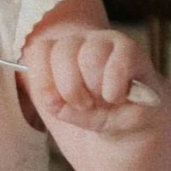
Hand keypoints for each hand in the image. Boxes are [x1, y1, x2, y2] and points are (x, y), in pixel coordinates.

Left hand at [21, 27, 159, 136]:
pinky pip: (117, 65)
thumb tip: (51, 99)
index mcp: (58, 52)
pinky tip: (117, 98)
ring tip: (103, 102)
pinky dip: (113, 90)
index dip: (42, 79)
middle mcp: (81, 41)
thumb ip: (55, 105)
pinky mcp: (131, 51)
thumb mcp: (68, 114)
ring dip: (94, 89)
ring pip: (90, 57)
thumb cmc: (95, 116)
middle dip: (70, 89)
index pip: (38, 50)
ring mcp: (107, 41)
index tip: (53, 102)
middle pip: (62, 52)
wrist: (130, 130)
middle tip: (83, 105)